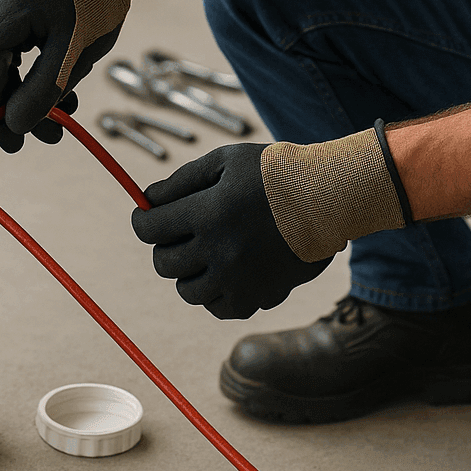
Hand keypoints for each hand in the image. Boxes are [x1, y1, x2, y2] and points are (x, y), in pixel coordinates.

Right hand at [0, 0, 150, 151]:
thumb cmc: (100, 1)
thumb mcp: (77, 52)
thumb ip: (44, 89)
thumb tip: (14, 125)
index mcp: (13, 0)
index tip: (9, 138)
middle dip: (4, 103)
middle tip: (30, 136)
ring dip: (17, 91)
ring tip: (56, 117)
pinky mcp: (5, 4)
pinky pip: (3, 46)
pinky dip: (22, 73)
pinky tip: (49, 91)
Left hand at [131, 143, 329, 318]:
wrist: (327, 199)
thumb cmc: (273, 173)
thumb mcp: (225, 162)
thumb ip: (181, 182)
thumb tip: (147, 201)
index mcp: (208, 213)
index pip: (149, 228)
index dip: (143, 220)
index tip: (147, 216)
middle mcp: (219, 251)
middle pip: (164, 263)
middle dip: (165, 245)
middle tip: (180, 232)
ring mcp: (238, 279)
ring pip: (187, 291)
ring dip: (188, 272)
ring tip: (205, 252)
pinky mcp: (257, 298)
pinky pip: (218, 308)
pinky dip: (215, 293)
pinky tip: (225, 271)